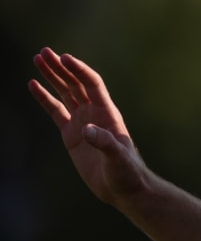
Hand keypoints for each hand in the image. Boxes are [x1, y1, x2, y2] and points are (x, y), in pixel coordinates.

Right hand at [28, 48, 146, 206]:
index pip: (92, 84)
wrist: (122, 187)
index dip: (79, 70)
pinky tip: (33, 84)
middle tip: (44, 52)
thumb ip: (105, 144)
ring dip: (52, 76)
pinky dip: (44, 98)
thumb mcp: (117, 158)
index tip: (64, 57)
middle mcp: (95, 113)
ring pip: (65, 93)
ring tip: (38, 59)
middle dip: (60, 67)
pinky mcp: (71, 135)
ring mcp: (82, 122)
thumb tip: (86, 130)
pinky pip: (55, 111)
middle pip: (75, 83)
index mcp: (107, 113)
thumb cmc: (126, 172)